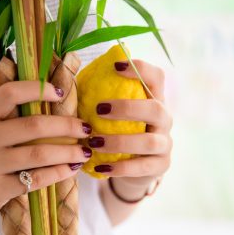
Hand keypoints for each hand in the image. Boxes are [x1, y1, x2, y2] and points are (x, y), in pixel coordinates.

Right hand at [0, 81, 91, 234]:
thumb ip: (3, 119)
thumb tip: (50, 104)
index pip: (8, 94)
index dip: (37, 89)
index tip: (60, 92)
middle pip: (32, 126)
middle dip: (66, 125)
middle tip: (85, 128)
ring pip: (38, 154)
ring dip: (69, 151)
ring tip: (85, 151)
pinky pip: (36, 178)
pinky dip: (59, 172)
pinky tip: (71, 168)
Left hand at [89, 59, 172, 191]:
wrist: (135, 167)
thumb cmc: (118, 132)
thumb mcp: (113, 114)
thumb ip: (99, 98)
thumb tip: (68, 84)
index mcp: (154, 100)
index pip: (156, 77)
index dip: (140, 69)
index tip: (115, 66)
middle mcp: (164, 119)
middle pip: (156, 109)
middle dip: (127, 108)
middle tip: (99, 110)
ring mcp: (165, 144)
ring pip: (149, 142)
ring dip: (119, 142)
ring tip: (94, 143)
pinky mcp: (161, 165)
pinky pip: (142, 167)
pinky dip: (120, 168)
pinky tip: (100, 168)